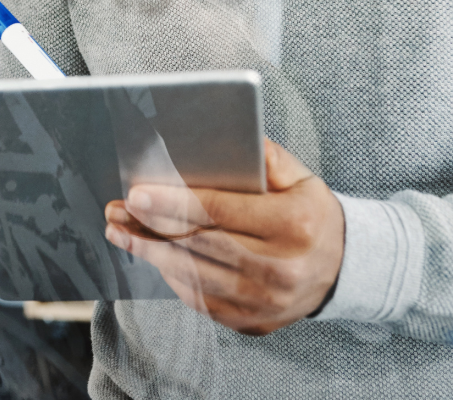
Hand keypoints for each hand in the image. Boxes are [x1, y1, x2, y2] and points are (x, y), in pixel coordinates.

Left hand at [104, 139, 344, 334]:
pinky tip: (151, 255)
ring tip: (120, 232)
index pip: (218, 211)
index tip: (136, 194)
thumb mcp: (298, 175)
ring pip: (193, 275)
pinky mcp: (253, 321)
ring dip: (149, 252)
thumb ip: (262, 156)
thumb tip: (220, 139)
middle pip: (199, 244)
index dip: (173, 202)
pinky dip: (171, 275)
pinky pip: (201, 299)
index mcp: (291, 226)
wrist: (345, 268)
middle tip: (116, 210)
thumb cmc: (310, 212)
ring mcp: (266, 302)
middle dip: (150, 226)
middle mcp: (280, 269)